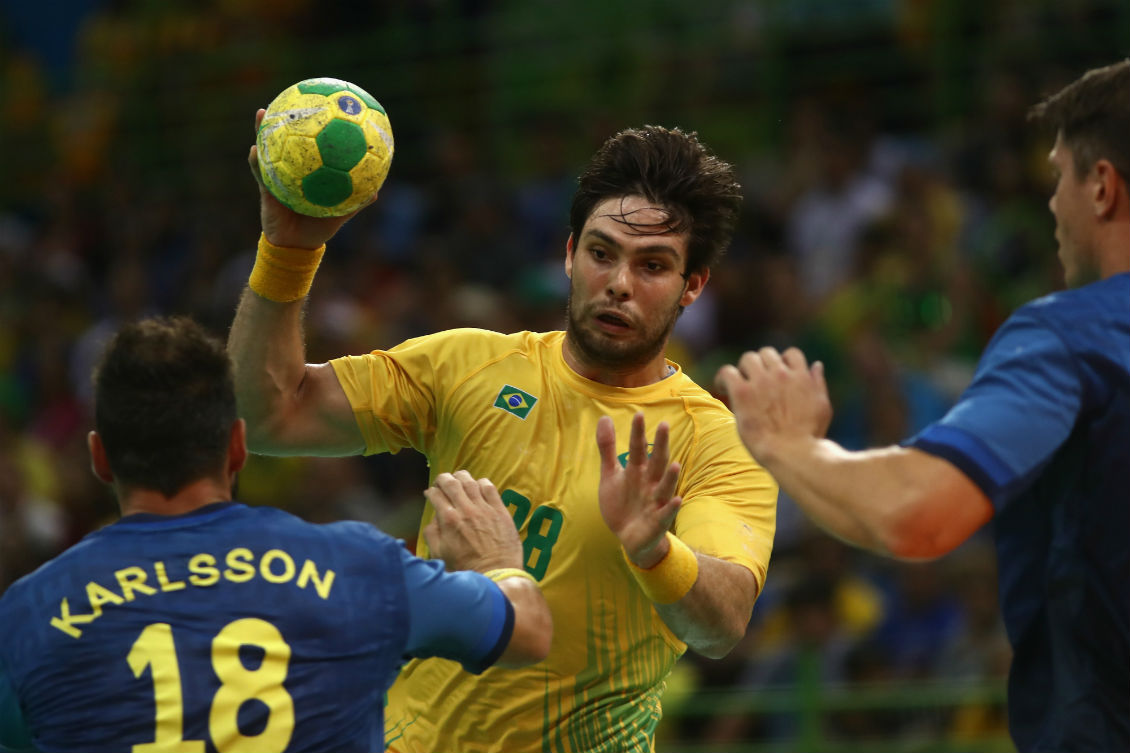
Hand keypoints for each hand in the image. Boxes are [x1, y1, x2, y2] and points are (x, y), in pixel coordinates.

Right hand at [248, 108, 375, 249]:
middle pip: (290, 139)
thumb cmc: (318, 229)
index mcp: (311, 173)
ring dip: (264, 131)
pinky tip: (255, 149)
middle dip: (288, 119)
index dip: (316, 128)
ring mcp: (277, 176)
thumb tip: (376, 192)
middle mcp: (294, 169)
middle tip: (291, 99)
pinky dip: (257, 161)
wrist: (295, 246)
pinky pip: (260, 172)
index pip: (314, 145)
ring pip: (270, 149)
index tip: (322, 108)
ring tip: (263, 113)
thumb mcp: (339, 214)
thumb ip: (355, 203)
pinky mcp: (265, 188)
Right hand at [423, 471, 523, 572]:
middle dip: (443, 478)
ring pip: (470, 481)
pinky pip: (490, 488)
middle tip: (441, 481)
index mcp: (449, 520)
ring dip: (461, 476)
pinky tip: (478, 485)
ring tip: (458, 478)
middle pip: (451, 483)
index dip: (430, 491)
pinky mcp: (500, 511)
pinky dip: (482, 482)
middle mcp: (466, 510)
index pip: (435, 495)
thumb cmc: (466, 568)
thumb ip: (432, 533)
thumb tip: (433, 518)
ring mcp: (484, 509)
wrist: (496, 574)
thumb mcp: (440, 555)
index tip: (430, 493)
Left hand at [596, 413, 681, 568]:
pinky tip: (677, 499)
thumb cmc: (622, 502)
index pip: (638, 449)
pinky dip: (671, 507)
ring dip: (670, 477)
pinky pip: (666, 513)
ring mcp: (655, 502)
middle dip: (660, 446)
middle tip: (664, 425)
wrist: (628, 537)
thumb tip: (604, 418)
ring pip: (665, 487)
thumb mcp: (610, 474)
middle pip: (656, 462)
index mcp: (637, 471)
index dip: (637, 433)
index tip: (638, 414)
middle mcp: (649, 483)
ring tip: (675, 464)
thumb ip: (607, 448)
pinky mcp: (657, 521)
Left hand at [714, 347, 831, 463]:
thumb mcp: (822, 406)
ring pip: (747, 359)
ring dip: (744, 369)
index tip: (776, 375)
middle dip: (762, 365)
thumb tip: (816, 364)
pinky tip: (724, 389)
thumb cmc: (809, 436)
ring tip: (741, 385)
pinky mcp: (742, 393)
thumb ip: (817, 383)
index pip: (791, 354)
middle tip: (755, 382)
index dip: (783, 362)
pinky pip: (727, 372)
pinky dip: (723, 378)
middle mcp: (781, 374)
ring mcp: (761, 382)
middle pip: (767, 353)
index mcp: (801, 377)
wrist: (793, 453)